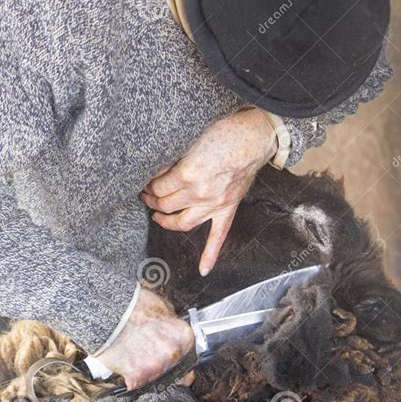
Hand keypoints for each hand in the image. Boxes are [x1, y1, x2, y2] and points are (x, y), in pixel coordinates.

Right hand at [95, 287, 194, 390]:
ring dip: (147, 370)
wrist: (108, 311)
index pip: (189, 357)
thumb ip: (173, 326)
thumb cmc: (134, 305)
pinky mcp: (137, 377)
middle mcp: (173, 355)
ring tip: (135, 354)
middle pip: (174, 370)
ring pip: (155, 376)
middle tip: (149, 353)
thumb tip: (174, 335)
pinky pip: (137, 382)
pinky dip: (130, 375)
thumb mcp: (163, 308)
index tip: (173, 359)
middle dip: (163, 364)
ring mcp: (156, 368)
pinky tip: (126, 361)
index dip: (179, 357)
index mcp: (184, 337)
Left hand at [141, 108, 275, 275]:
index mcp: (189, 174)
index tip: (146, 182)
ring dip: (166, 221)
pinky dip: (210, 254)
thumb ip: (175, 159)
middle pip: (167, 205)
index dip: (149, 185)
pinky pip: (219, 237)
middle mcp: (200, 193)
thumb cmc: (224, 132)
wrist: (254, 136)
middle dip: (153, 200)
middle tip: (147, 195)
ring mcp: (215, 204)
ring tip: (157, 216)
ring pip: (183, 223)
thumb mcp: (192, 140)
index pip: (159, 187)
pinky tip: (203, 269)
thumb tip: (159, 171)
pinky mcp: (228, 208)